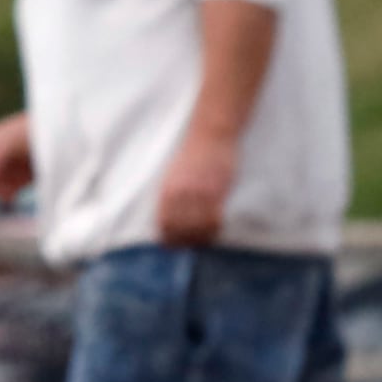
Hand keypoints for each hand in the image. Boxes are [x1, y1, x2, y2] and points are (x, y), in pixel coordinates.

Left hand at [155, 127, 238, 247]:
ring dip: (201, 237)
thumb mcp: (174, 174)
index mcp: (166, 190)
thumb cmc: (193, 153)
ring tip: (206, 240)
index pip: (164, 223)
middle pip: (180, 228)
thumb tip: (170, 215)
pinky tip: (217, 229)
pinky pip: (213, 218)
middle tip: (193, 246)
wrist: (210, 135)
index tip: (174, 245)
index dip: (169, 238)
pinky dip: (215, 228)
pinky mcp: (215, 191)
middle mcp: (180, 194)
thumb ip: (171, 194)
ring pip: (197, 226)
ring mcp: (198, 193)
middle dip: (185, 241)